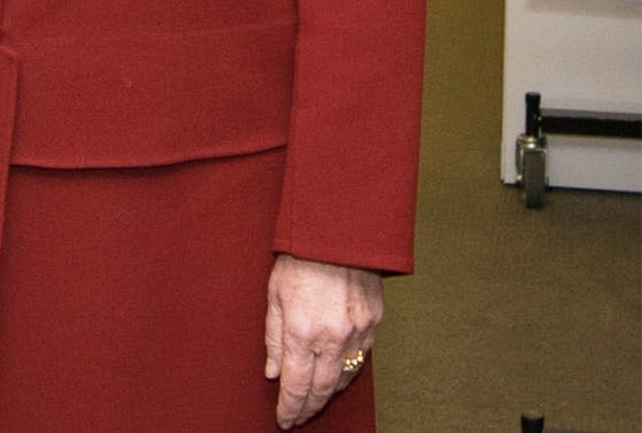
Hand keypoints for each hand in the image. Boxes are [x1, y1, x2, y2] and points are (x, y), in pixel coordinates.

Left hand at [263, 254, 382, 428]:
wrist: (337, 233)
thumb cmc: (299, 259)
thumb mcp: (273, 295)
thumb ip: (273, 337)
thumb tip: (273, 373)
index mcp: (302, 330)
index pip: (295, 384)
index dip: (289, 407)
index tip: (283, 420)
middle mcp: (332, 337)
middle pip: (322, 389)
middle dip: (309, 408)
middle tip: (298, 418)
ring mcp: (357, 332)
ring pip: (345, 378)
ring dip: (329, 394)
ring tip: (314, 402)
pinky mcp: (374, 324)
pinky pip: (361, 358)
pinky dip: (347, 373)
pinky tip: (336, 377)